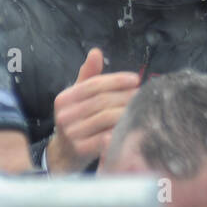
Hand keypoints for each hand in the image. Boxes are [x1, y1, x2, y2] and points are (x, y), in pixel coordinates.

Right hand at [47, 48, 140, 173]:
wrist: (64, 155)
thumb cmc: (77, 121)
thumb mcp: (78, 97)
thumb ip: (88, 76)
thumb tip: (96, 51)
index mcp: (65, 98)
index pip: (94, 84)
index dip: (117, 80)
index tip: (136, 79)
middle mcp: (65, 115)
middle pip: (102, 100)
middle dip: (126, 96)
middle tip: (142, 95)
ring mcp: (72, 133)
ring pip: (107, 118)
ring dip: (127, 112)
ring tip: (140, 109)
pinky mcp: (80, 150)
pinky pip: (106, 137)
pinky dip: (120, 131)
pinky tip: (131, 127)